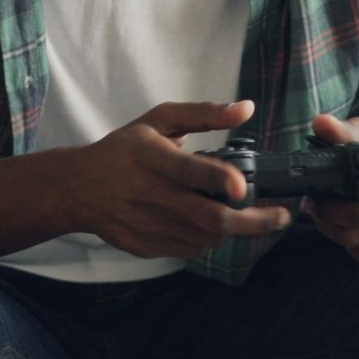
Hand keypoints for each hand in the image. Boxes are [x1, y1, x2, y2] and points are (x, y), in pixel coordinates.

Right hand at [64, 100, 292, 258]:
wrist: (77, 189)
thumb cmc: (123, 151)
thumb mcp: (158, 121)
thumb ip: (204, 113)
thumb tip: (247, 108)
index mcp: (153, 158)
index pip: (190, 171)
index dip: (220, 180)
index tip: (243, 186)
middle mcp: (151, 194)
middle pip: (211, 218)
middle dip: (254, 222)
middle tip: (281, 216)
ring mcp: (149, 225)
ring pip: (207, 238)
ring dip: (231, 230)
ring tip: (240, 215)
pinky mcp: (147, 246)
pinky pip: (191, 249)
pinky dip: (207, 238)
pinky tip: (206, 223)